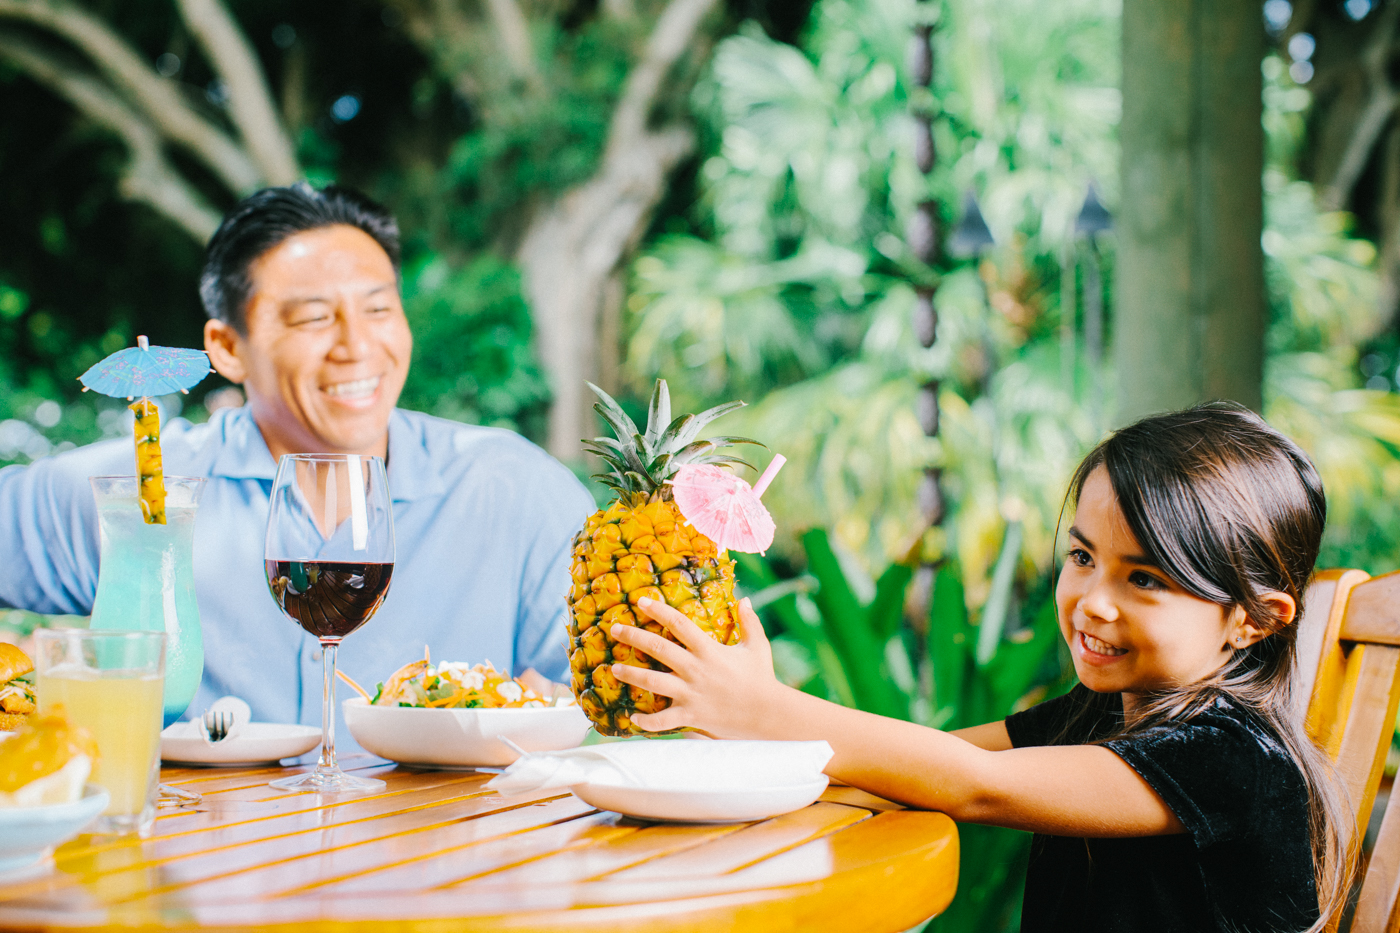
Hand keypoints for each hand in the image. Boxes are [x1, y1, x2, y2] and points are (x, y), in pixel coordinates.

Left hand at [609, 596, 781, 736]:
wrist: (768, 714)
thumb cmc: (762, 679)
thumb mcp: (758, 647)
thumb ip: (749, 622)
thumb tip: (744, 599)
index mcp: (709, 650)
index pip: (679, 624)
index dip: (659, 610)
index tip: (641, 601)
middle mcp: (695, 670)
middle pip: (658, 649)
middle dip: (634, 636)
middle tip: (614, 628)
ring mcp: (691, 694)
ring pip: (653, 683)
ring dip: (632, 675)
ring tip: (613, 668)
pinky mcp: (691, 716)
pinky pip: (663, 721)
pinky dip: (647, 721)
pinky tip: (633, 717)